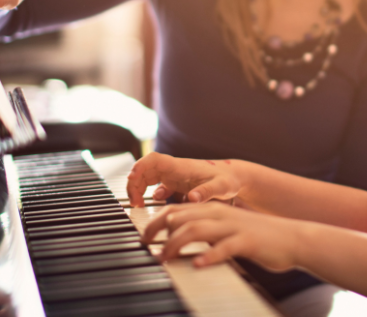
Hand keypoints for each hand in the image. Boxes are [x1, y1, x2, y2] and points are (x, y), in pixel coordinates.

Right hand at [127, 152, 243, 207]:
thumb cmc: (228, 180)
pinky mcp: (176, 183)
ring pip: (148, 177)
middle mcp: (174, 169)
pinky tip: (155, 205)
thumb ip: (206, 192)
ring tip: (139, 206)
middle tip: (134, 203)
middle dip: (134, 183)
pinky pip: (157, 186)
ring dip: (139, 189)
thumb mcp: (221, 187)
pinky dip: (150, 194)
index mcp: (181, 167)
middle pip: (145, 169)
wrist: (235, 178)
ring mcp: (174, 176)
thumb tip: (191, 199)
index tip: (131, 179)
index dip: (139, 167)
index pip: (154, 160)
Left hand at [145, 202, 305, 271]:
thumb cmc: (257, 237)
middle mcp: (220, 215)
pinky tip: (197, 264)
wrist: (292, 238)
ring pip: (197, 230)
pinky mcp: (247, 242)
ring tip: (164, 258)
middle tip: (145, 247)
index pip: (177, 210)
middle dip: (158, 231)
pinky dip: (208, 256)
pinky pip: (224, 247)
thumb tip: (179, 237)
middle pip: (181, 217)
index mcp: (214, 210)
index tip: (143, 236)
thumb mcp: (227, 229)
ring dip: (176, 244)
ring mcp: (233, 227)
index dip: (156, 221)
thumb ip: (206, 231)